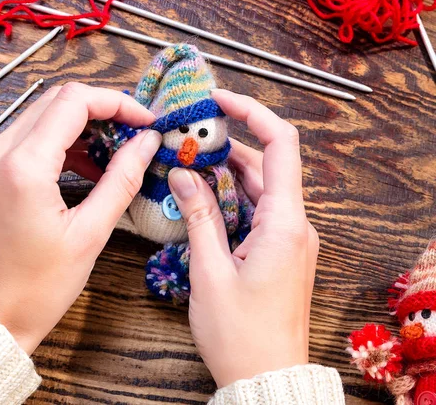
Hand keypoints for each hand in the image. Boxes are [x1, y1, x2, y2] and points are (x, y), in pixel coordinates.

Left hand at [0, 83, 160, 354]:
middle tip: (133, 133)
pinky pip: (24, 140)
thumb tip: (147, 141)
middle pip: (55, 101)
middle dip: (100, 110)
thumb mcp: (90, 234)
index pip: (73, 101)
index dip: (117, 102)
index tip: (145, 121)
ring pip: (39, 117)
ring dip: (79, 126)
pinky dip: (57, 144)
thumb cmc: (37, 287)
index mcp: (23, 166)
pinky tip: (83, 168)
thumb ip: (122, 179)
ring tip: (113, 154)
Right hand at [167, 89, 318, 386]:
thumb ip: (198, 217)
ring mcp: (288, 238)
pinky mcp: (278, 250)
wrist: (266, 378)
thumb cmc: (240, 335)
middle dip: (226, 145)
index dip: (253, 112)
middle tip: (186, 138)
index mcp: (284, 224)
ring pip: (257, 188)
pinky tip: (200, 197)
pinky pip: (255, 211)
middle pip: (264, 165)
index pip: (281, 145)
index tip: (220, 99)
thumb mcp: (210, 272)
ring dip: (224, 174)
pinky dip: (229, 199)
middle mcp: (293, 225)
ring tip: (186, 164)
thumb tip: (183, 174)